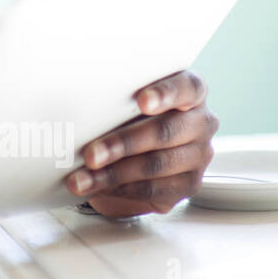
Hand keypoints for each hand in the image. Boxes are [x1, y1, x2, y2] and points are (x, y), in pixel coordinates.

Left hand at [66, 70, 218, 217]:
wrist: (139, 148)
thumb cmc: (130, 112)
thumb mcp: (126, 98)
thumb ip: (117, 96)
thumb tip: (76, 105)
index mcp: (191, 92)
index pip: (187, 87)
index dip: (165, 94)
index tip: (142, 101)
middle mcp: (201, 123)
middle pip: (165, 132)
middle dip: (123, 144)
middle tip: (90, 155)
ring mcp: (197, 156)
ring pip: (156, 165)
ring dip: (114, 174)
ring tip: (82, 179)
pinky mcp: (187, 184)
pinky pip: (153, 190)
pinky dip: (120, 190)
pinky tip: (98, 189)